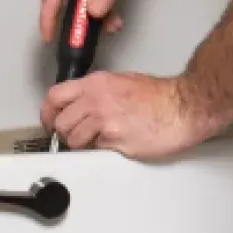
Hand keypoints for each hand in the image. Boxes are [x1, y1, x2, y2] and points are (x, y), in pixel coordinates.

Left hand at [43, 72, 207, 159]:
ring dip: (82, 145)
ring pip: (73, 139)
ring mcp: (105, 120)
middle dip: (65, 133)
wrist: (183, 107)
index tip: (51, 121)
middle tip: (76, 137)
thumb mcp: (122, 82)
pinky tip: (115, 144)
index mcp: (97, 83)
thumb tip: (82, 105)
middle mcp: (97, 99)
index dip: (49, 113)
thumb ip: (98, 92)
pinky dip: (101, 151)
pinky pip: (95, 150)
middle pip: (60, 122)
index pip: (55, 96)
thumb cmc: (160, 96)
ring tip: (99, 141)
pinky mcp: (115, 139)